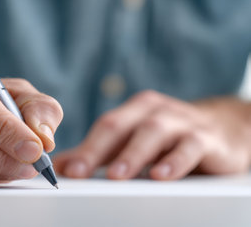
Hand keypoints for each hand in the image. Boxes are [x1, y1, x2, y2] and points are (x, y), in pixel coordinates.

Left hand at [53, 90, 250, 179]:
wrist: (223, 130)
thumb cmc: (169, 138)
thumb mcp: (132, 142)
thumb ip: (98, 154)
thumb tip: (62, 166)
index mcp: (134, 110)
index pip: (104, 127)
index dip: (84, 148)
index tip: (67, 171)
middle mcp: (154, 110)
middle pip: (121, 125)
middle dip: (98, 150)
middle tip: (81, 172)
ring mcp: (181, 121)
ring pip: (153, 132)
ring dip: (133, 154)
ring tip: (116, 175)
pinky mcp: (206, 137)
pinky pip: (189, 146)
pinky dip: (174, 160)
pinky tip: (161, 175)